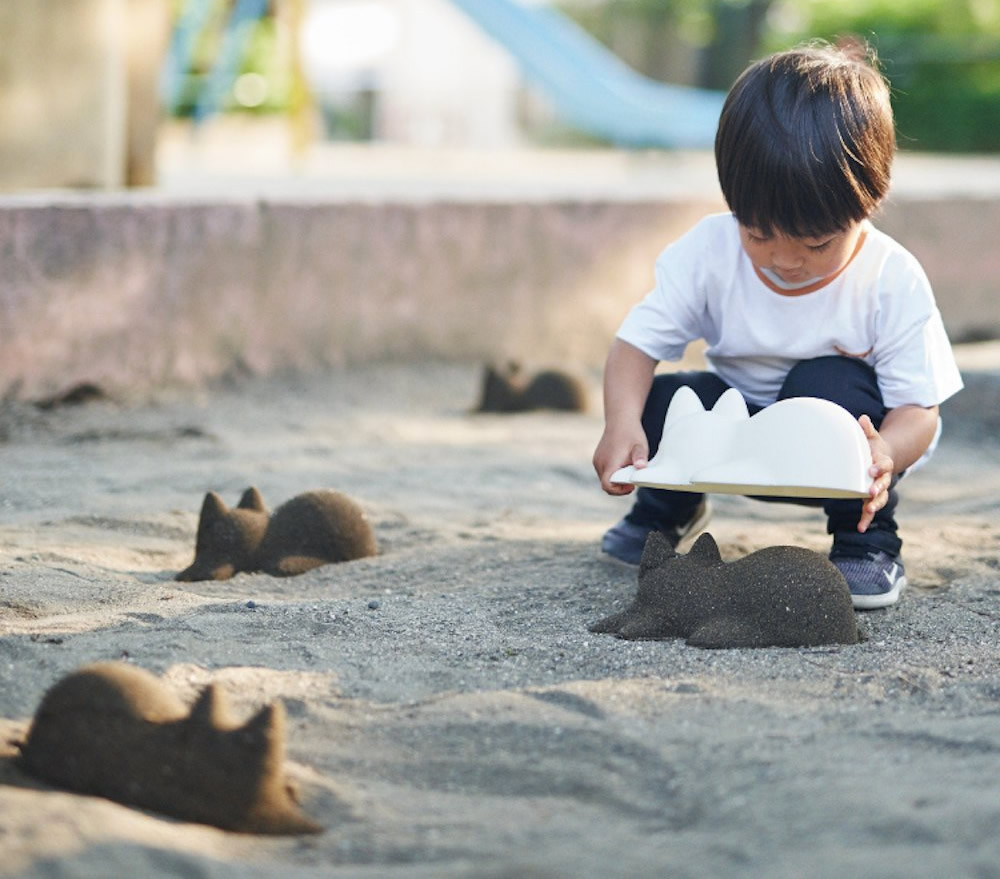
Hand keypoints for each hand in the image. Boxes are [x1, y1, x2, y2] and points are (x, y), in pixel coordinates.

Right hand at [593, 426, 648, 495]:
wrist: (620, 419)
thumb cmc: (631, 433)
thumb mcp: (640, 446)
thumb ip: (640, 457)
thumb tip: (641, 467)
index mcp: (609, 463)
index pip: (608, 486)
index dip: (619, 491)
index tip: (631, 485)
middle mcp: (599, 463)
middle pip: (606, 484)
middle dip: (620, 486)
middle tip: (633, 479)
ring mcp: (597, 460)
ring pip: (604, 479)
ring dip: (616, 479)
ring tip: (628, 470)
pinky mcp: (597, 458)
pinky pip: (603, 472)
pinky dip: (612, 473)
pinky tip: (622, 465)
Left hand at [858, 414, 893, 532]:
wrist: (882, 460)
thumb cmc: (873, 447)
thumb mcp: (871, 437)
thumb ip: (867, 430)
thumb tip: (861, 418)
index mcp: (883, 462)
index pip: (884, 465)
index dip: (879, 468)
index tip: (872, 470)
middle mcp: (884, 478)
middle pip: (884, 485)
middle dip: (878, 489)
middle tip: (870, 492)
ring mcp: (879, 489)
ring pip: (880, 499)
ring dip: (874, 505)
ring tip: (867, 511)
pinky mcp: (871, 498)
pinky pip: (869, 509)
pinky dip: (865, 519)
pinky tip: (860, 528)